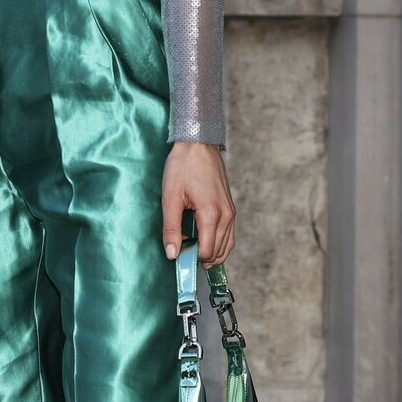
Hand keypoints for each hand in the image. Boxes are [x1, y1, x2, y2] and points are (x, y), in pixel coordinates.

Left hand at [161, 143, 234, 265]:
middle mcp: (226, 215)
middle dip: (200, 258)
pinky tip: (204, 243)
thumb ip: (171, 228)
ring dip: (211, 254)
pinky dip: (218, 244)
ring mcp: (231, 211)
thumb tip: (172, 254)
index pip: (206, 251)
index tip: (176, 255)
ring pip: (227, 246)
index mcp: (212, 214)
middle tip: (181, 253)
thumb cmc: (183, 166)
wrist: (199, 143)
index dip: (191, 258)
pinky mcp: (230, 207)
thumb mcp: (170, 197)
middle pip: (218, 252)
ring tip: (192, 253)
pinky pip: (229, 235)